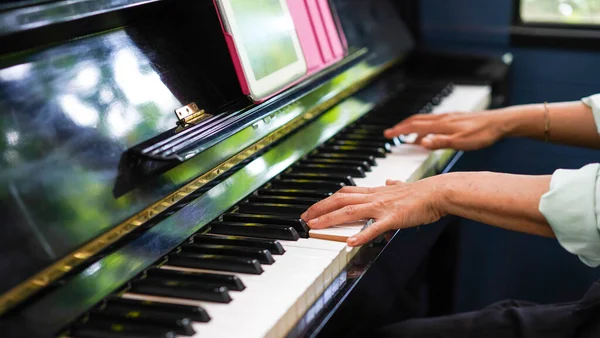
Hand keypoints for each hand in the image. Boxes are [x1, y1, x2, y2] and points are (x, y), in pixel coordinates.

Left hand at [300, 177, 447, 246]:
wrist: (439, 191)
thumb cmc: (423, 192)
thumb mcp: (403, 187)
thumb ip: (393, 185)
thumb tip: (391, 181)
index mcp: (375, 191)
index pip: (344, 193)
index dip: (326, 200)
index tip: (313, 208)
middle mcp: (374, 197)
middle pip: (340, 200)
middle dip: (320, 209)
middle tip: (304, 218)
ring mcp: (382, 207)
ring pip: (350, 211)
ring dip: (330, 219)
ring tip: (315, 227)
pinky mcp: (393, 218)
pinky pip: (374, 227)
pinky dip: (361, 235)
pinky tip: (350, 243)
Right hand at [383, 111, 507, 150]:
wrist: (501, 123)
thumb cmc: (483, 134)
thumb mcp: (461, 142)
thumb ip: (440, 142)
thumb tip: (421, 143)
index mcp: (441, 124)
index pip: (414, 126)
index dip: (399, 130)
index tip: (387, 135)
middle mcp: (443, 118)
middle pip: (416, 120)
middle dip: (401, 127)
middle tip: (390, 134)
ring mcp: (449, 117)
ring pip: (425, 121)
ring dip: (412, 128)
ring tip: (407, 138)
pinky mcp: (455, 119)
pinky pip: (434, 122)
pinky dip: (425, 128)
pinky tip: (430, 135)